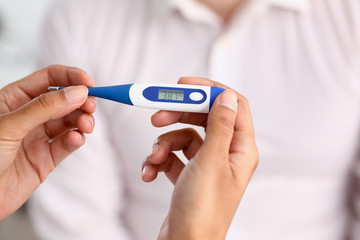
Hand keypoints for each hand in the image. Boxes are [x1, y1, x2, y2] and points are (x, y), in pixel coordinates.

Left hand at [0, 65, 95, 219]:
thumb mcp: (10, 125)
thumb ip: (45, 107)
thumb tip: (78, 92)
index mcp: (15, 99)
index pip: (49, 78)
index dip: (71, 77)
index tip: (90, 83)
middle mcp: (30, 116)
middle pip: (64, 100)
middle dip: (81, 101)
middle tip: (91, 106)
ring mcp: (39, 137)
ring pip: (69, 122)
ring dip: (82, 120)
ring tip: (86, 125)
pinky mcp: (47, 159)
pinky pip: (67, 145)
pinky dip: (76, 140)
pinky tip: (76, 138)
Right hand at [142, 77, 258, 239]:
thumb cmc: (202, 209)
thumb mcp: (211, 160)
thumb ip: (220, 125)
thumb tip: (227, 96)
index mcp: (240, 149)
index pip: (232, 105)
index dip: (209, 90)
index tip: (183, 84)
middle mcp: (226, 154)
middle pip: (203, 119)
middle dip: (177, 115)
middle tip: (156, 115)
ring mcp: (207, 165)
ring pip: (184, 137)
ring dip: (163, 144)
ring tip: (153, 158)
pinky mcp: (189, 175)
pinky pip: (173, 156)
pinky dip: (159, 161)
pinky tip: (149, 173)